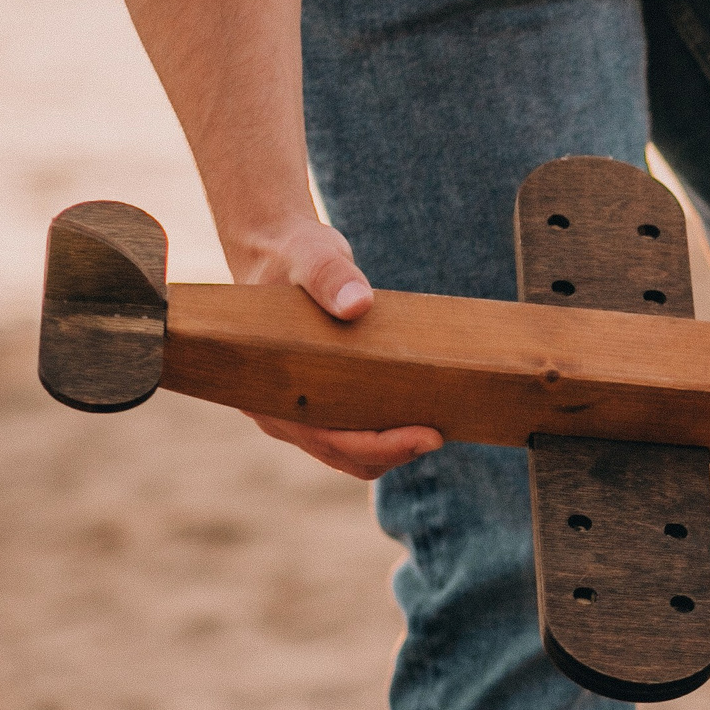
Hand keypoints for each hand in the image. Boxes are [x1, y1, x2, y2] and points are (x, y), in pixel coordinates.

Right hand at [227, 214, 442, 480]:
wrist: (280, 254)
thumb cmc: (293, 256)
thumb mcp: (312, 258)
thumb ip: (330, 277)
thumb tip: (357, 305)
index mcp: (267, 390)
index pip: (329, 439)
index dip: (381, 446)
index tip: (430, 436)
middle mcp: (279, 411)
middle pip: (345, 454)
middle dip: (394, 451)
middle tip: (442, 432)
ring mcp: (297, 411)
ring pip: (351, 451)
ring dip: (392, 446)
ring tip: (438, 423)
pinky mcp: (318, 401)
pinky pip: (354, 432)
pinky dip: (386, 432)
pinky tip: (422, 414)